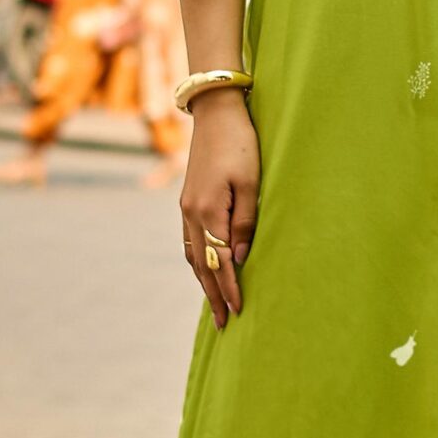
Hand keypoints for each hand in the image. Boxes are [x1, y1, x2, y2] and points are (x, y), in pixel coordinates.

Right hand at [180, 90, 259, 329]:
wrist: (216, 112)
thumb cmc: (241, 144)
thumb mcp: (252, 182)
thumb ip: (246, 222)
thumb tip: (241, 256)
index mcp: (208, 211)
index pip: (221, 262)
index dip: (230, 289)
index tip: (239, 313)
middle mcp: (191, 214)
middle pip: (202, 266)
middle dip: (214, 296)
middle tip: (224, 324)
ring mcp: (186, 208)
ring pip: (193, 256)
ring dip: (204, 282)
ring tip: (215, 305)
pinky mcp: (187, 200)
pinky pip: (190, 241)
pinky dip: (198, 262)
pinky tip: (205, 270)